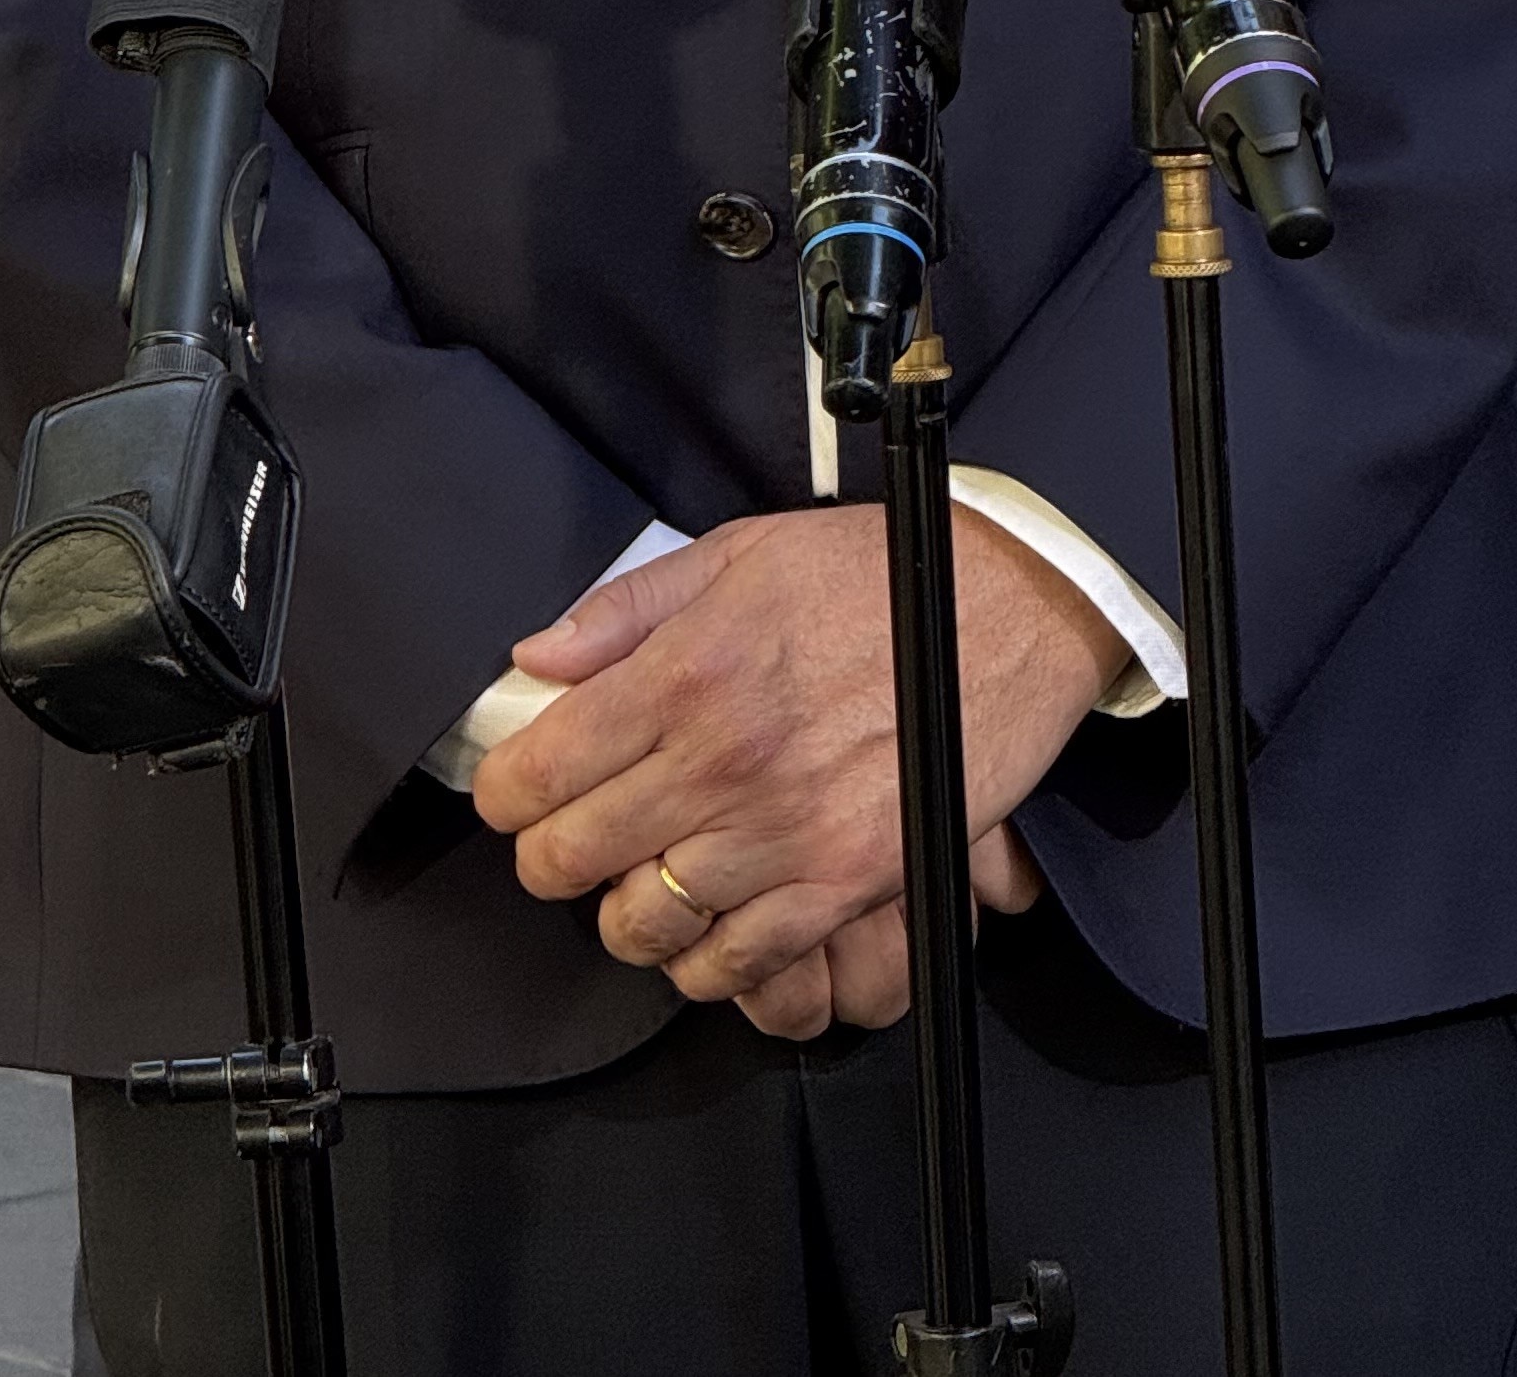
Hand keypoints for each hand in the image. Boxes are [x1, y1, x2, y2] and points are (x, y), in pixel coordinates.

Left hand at [471, 506, 1111, 1028]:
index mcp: (684, 672)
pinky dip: (703, 959)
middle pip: (571, 859)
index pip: (536, 772)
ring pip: (642, 926)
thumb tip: (536, 660)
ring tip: (639, 878)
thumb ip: (625, 609)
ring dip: (624, 911)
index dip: (506, 792)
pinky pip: (735, 964)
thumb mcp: (738, 554)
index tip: (516, 789)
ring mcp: (783, 833)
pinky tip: (706, 920)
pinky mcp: (844, 883)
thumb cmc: (874, 573)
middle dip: (550, 854)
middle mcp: (721, 761)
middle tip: (569, 834)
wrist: (1010, 609)